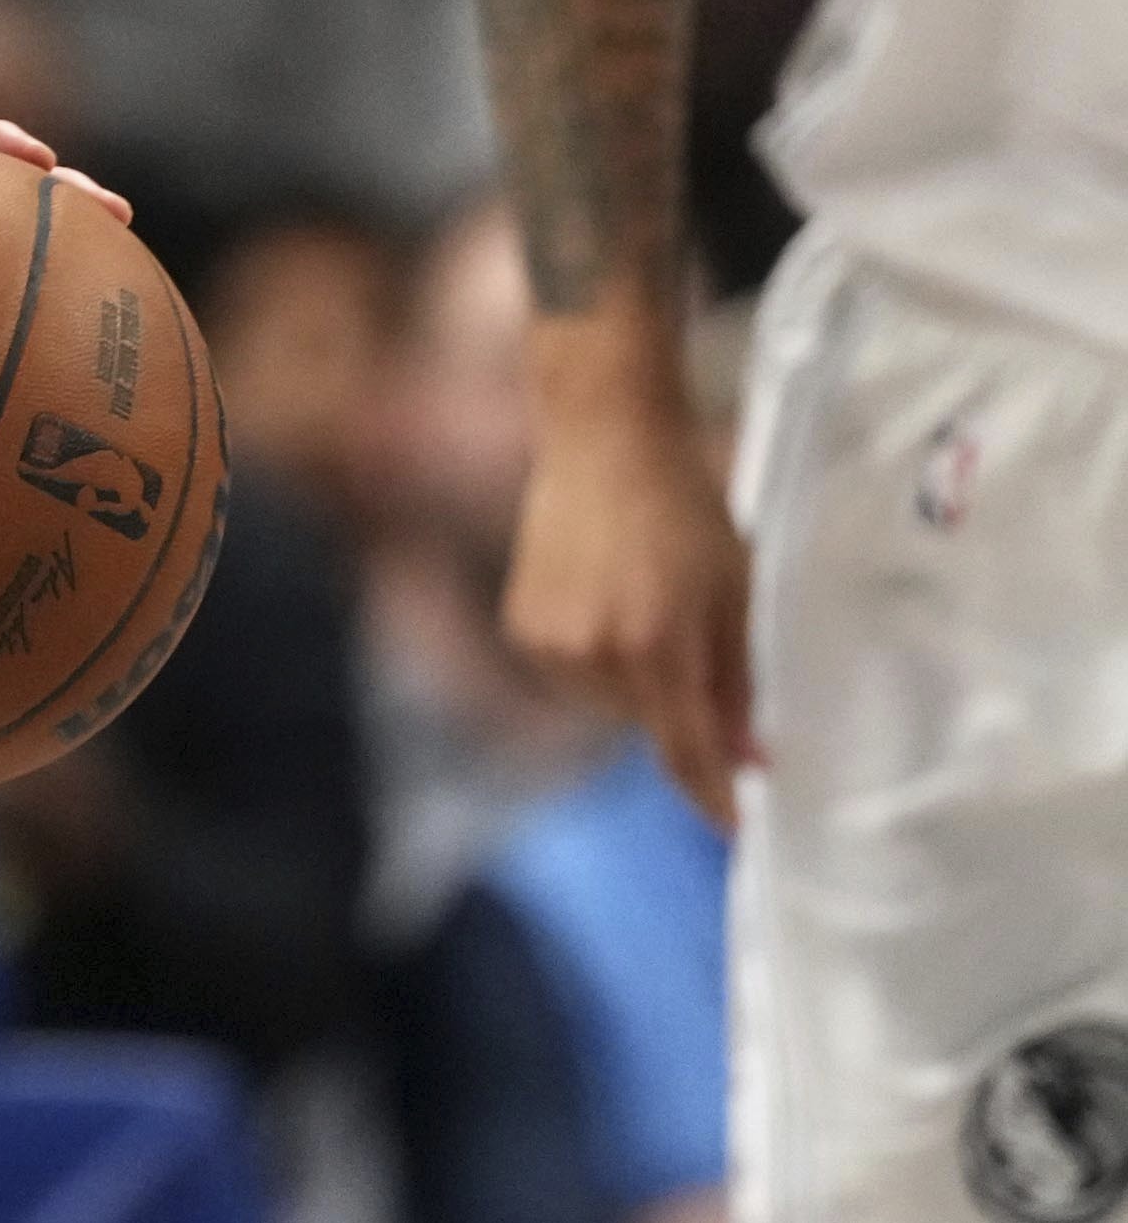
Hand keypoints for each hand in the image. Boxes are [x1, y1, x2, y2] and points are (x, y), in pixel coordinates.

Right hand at [504, 393, 757, 826]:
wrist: (603, 442)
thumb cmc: (686, 509)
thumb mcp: (734, 593)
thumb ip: (738, 680)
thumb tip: (750, 756)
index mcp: (656, 645)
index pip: (685, 749)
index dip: (712, 795)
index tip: (736, 828)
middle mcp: (593, 653)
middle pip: (647, 725)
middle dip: (678, 708)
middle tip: (694, 648)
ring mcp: (548, 640)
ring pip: (605, 705)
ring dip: (634, 686)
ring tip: (644, 614)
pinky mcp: (521, 624)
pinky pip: (568, 676)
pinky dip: (594, 662)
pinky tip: (606, 607)